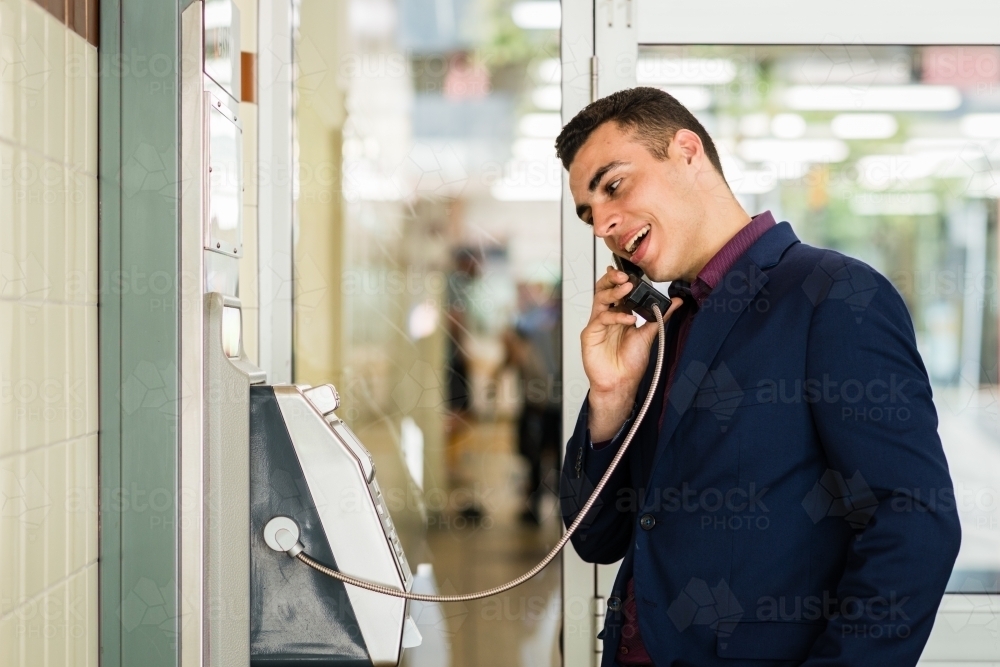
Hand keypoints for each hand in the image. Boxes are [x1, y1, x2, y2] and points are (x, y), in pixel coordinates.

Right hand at [583, 267, 682, 440]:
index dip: (621, 279)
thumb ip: (660, 316)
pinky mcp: (590, 334)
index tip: (631, 272)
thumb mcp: (649, 334)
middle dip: (613, 280)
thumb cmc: (631, 362)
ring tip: (627, 288)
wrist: (622, 383)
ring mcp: (597, 324)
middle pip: (604, 290)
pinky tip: (628, 319)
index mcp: (619, 314)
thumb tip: (676, 301)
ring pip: (600, 299)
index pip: (617, 290)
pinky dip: (615, 316)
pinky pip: (601, 318)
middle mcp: (607, 316)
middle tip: (625, 276)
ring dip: (613, 292)